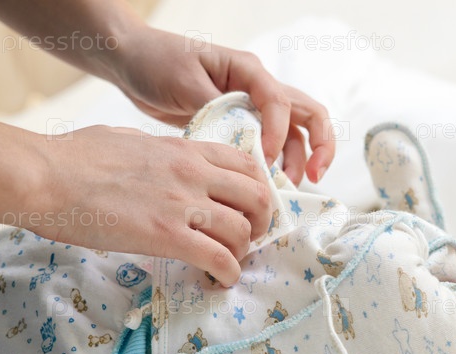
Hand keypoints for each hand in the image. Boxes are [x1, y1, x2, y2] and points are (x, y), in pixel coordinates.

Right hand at [30, 125, 270, 286]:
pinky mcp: (168, 235)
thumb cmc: (75, 157)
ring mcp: (183, 204)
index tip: (250, 208)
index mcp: (186, 150)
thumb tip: (161, 158)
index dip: (257, 191)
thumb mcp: (129, 139)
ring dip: (241, 253)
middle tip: (248, 239)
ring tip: (228, 263)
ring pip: (242, 231)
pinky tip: (220, 281)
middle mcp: (194, 173)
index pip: (247, 166)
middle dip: (261, 223)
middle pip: (257, 198)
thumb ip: (157, 151)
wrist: (45, 176)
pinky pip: (219, 258)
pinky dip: (227, 274)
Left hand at [110, 26, 334, 184]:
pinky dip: (275, 166)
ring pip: (293, 135)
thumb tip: (240, 141)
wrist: (135, 62)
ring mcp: (253, 107)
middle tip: (315, 177)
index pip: (281, 102)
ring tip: (284, 191)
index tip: (264, 161)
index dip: (278, 134)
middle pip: (309, 114)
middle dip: (320, 146)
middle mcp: (259, 87)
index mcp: (249, 71)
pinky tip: (266, 187)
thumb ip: (215, 108)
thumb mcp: (184, 81)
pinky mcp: (242, 125)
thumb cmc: (158, 61)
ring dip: (297, 162)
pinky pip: (271, 145)